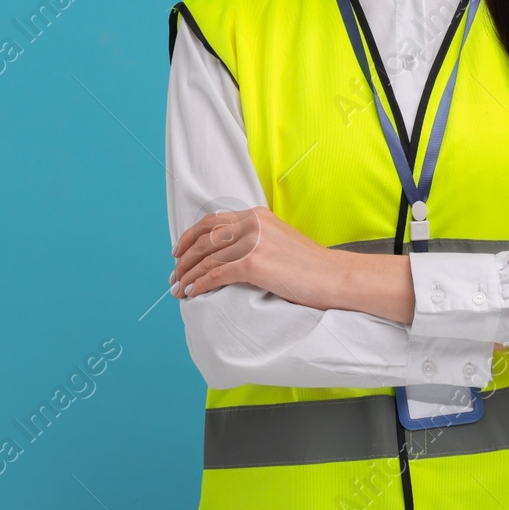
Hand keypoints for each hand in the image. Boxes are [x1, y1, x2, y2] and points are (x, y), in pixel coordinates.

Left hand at [170, 206, 335, 307]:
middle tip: (174, 274)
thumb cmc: (312, 267)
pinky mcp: (253, 264)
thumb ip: (256, 241)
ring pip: (206, 257)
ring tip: (178, 289)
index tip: (180, 251)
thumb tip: (230, 256)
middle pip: (203, 237)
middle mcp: (252, 224)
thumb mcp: (280, 242)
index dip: (191, 236)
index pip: (213, 221)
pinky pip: (214, 274)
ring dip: (187, 274)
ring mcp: (252, 243)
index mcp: (257, 216)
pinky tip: (192, 293)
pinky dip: (198, 284)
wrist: (334, 276)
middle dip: (183, 256)